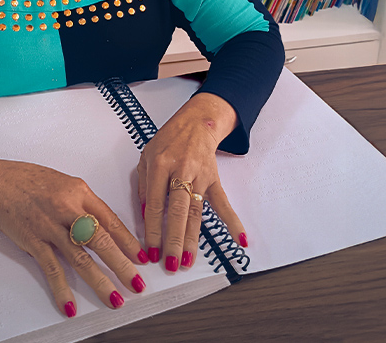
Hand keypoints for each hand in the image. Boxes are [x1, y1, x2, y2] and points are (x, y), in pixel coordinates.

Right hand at [0, 148, 147, 316]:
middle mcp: (67, 209)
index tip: (142, 257)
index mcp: (80, 192)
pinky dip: (61, 290)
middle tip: (138, 283)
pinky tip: (70, 305)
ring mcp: (50, 227)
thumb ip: (85, 203)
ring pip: (81, 259)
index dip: (129, 241)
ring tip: (115, 299)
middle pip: (101, 241)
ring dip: (100, 281)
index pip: (111, 220)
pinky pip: (51, 269)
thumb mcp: (64, 183)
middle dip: (123, 265)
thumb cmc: (29, 180)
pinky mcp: (33, 241)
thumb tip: (105, 227)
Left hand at [137, 92, 246, 272]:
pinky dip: (233, 222)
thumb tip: (145, 216)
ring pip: (196, 212)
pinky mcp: (214, 180)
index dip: (153, 229)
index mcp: (159, 166)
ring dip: (193, 239)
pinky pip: (223, 204)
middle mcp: (180, 171)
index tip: (151, 250)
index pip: (155, 204)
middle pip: (177, 211)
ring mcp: (199, 176)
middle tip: (171, 263)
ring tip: (189, 261)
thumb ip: (144, 187)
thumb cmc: (168, 141)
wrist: (195, 123)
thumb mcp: (146, 158)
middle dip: (174, 240)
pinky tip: (240, 240)